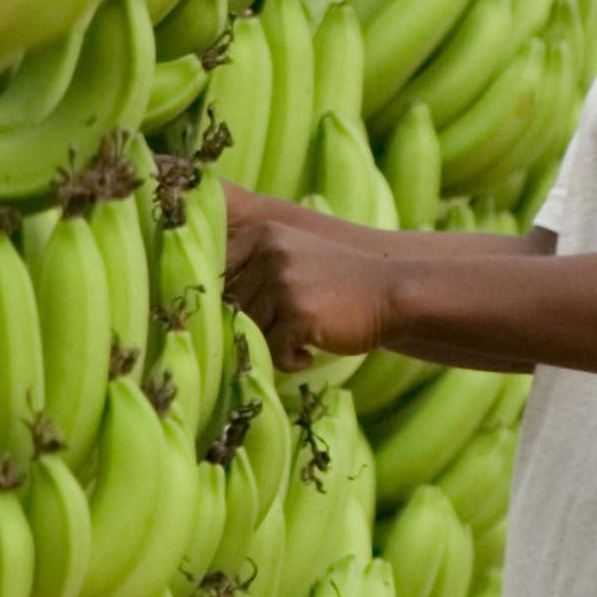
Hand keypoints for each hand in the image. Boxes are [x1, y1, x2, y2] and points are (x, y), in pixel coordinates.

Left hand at [227, 201, 396, 364]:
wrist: (393, 295)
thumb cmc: (338, 285)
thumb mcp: (292, 259)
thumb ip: (253, 272)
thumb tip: (203, 309)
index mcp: (263, 235)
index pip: (215, 275)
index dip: (219, 304)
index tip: (237, 318)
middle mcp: (270, 253)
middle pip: (229, 306)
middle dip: (252, 328)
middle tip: (281, 334)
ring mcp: (284, 282)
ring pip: (249, 329)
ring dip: (272, 345)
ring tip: (300, 342)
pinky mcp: (298, 313)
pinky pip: (272, 350)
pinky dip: (288, 361)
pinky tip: (309, 354)